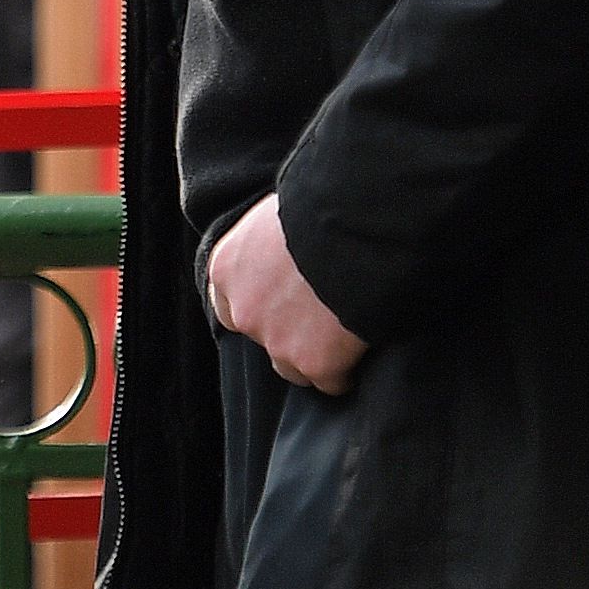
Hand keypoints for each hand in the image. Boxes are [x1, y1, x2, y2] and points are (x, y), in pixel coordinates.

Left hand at [208, 195, 367, 395]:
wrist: (358, 226)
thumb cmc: (324, 206)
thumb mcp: (278, 215)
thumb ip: (270, 244)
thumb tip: (286, 252)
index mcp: (226, 268)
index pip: (230, 305)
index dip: (262, 306)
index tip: (287, 302)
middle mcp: (243, 309)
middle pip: (261, 337)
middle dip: (287, 332)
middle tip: (322, 316)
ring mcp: (275, 340)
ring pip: (292, 367)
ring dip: (314, 357)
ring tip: (344, 336)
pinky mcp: (313, 362)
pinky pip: (330, 382)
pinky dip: (346, 373)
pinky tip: (362, 352)